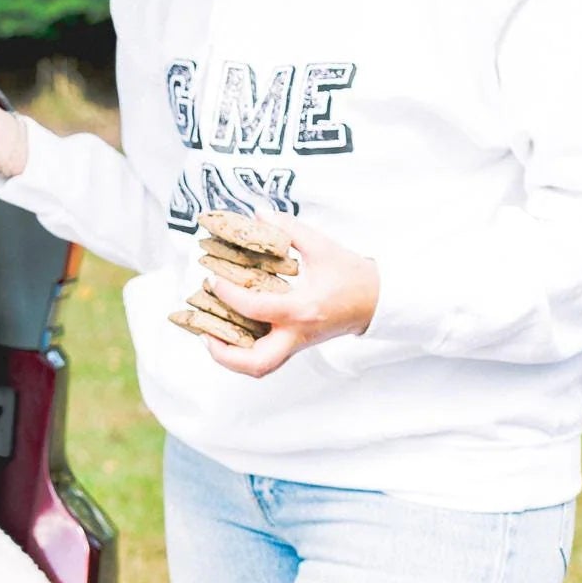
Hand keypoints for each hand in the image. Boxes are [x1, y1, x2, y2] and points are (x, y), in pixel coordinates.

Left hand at [201, 219, 378, 376]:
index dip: (228, 295)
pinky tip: (230, 331)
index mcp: (303, 309)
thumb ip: (289, 228)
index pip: (256, 308)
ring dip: (232, 358)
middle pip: (257, 363)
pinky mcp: (298, 344)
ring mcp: (298, 343)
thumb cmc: (352, 275)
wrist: (377, 300)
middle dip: (225, 353)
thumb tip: (259, 214)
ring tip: (210, 337)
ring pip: (260, 367)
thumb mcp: (322, 246)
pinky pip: (266, 357)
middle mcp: (298, 333)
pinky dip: (244, 351)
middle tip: (204, 332)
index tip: (212, 280)